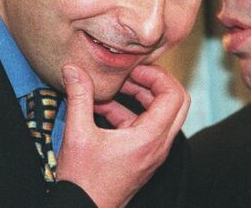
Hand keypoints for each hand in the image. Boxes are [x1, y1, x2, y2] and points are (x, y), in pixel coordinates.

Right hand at [55, 63, 189, 207]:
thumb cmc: (83, 181)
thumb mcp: (77, 134)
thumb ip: (79, 97)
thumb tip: (73, 69)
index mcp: (149, 138)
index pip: (174, 95)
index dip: (157, 75)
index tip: (134, 69)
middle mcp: (159, 145)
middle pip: (177, 102)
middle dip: (156, 83)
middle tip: (132, 74)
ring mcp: (153, 152)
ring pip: (162, 115)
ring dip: (141, 97)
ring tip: (112, 88)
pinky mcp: (144, 157)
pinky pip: (147, 127)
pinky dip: (130, 113)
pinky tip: (101, 108)